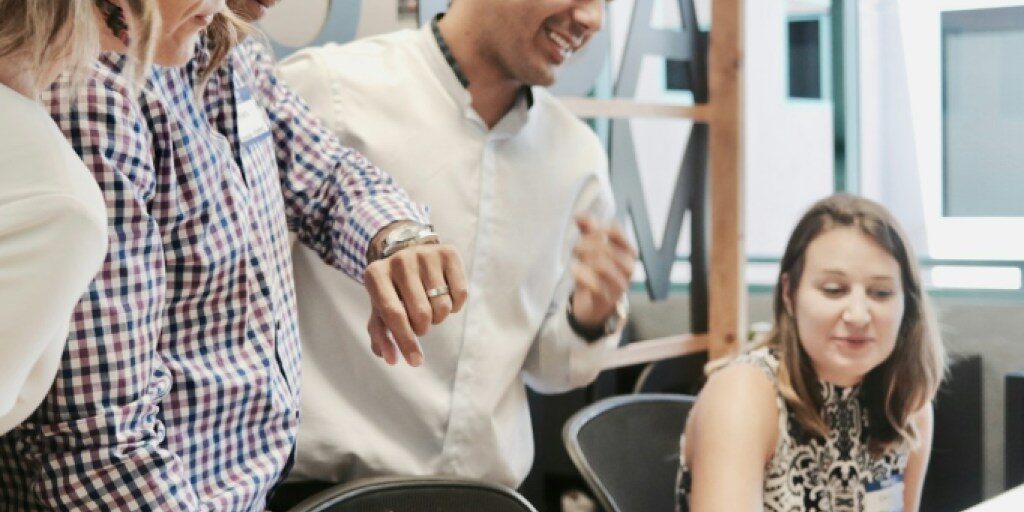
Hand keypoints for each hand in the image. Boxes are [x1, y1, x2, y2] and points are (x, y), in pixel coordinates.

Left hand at [363, 243, 466, 366]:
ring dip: (438, 317)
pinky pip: (460, 294)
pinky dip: (455, 305)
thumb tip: (392, 359)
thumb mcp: (380, 310)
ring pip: (442, 306)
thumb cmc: (392, 290)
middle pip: (421, 313)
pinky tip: (444, 296)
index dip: (405, 340)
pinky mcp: (448, 252)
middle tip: (419, 323)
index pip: (394, 313)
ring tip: (430, 307)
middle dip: (423, 328)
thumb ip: (382, 335)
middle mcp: (400, 260)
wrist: (407, 252)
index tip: (415, 362)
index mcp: (375, 274)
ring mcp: (425, 254)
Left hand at [570, 215, 635, 328]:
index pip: (615, 230)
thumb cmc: (596, 271)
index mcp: (629, 251)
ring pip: (601, 264)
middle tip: (575, 249)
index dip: (596, 228)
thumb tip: (580, 215)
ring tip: (575, 260)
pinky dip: (581, 274)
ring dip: (583, 259)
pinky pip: (595, 284)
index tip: (586, 234)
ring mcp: (619, 284)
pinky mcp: (607, 298)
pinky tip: (574, 270)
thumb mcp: (591, 247)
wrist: (594, 304)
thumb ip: (587, 229)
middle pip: (604, 246)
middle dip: (584, 244)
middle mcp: (629, 267)